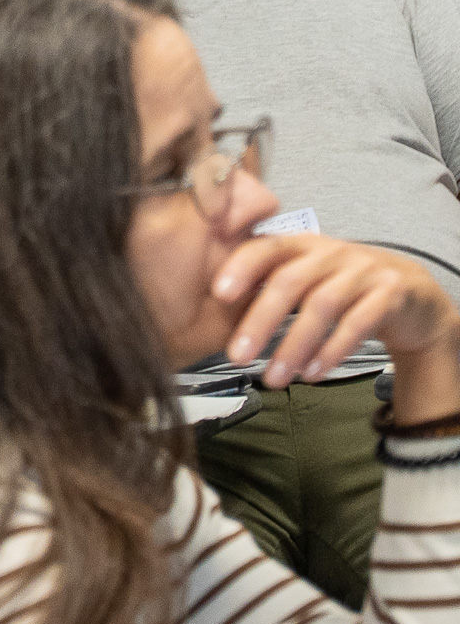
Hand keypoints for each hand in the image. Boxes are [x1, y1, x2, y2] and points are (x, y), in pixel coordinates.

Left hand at [215, 236, 459, 400]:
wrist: (411, 295)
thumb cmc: (341, 288)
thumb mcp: (304, 278)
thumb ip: (266, 286)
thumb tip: (211, 311)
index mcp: (300, 245)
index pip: (264, 248)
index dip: (240, 267)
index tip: (217, 294)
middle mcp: (330, 253)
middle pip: (290, 282)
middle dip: (260, 321)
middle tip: (236, 357)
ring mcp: (363, 270)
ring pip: (323, 306)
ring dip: (294, 345)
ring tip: (273, 378)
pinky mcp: (391, 293)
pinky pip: (359, 322)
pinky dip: (332, 350)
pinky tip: (312, 373)